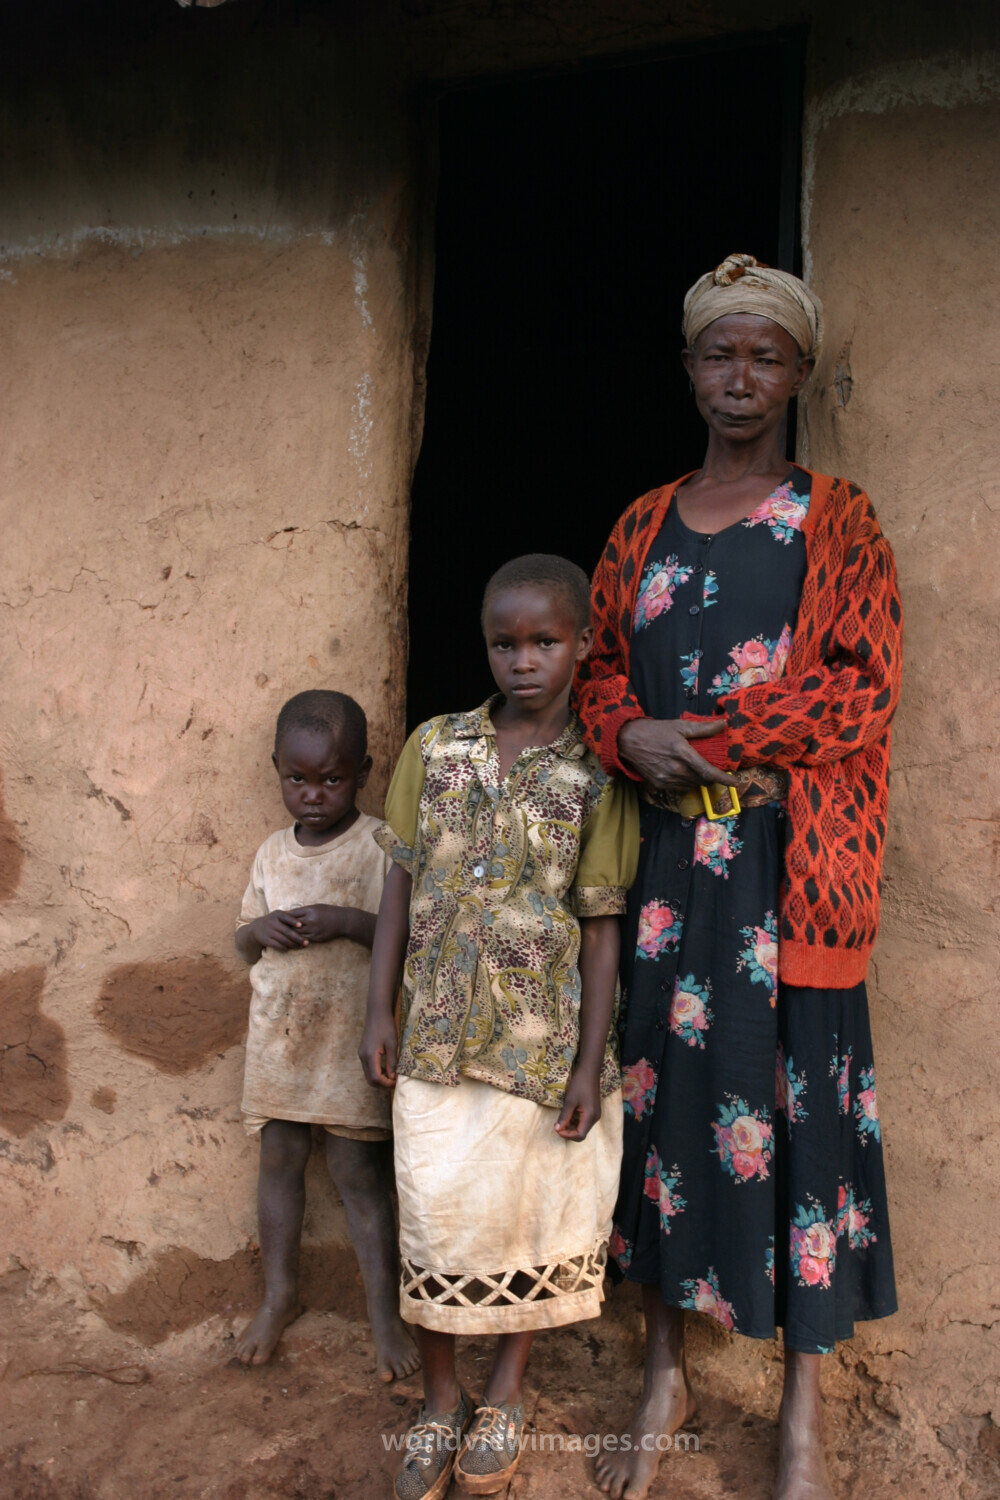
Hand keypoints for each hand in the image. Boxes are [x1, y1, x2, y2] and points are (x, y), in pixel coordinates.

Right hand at [249, 910, 311, 950]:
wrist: (256, 928)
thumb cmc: (273, 921)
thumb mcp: (278, 915)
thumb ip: (290, 917)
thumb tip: (305, 921)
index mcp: (277, 915)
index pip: (286, 917)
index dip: (293, 921)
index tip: (301, 925)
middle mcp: (272, 923)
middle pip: (287, 931)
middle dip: (298, 938)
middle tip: (306, 943)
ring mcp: (269, 932)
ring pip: (283, 940)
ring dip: (293, 944)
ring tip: (300, 946)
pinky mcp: (266, 940)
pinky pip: (277, 945)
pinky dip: (285, 947)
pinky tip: (290, 948)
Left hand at [284, 904, 346, 944]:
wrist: (342, 921)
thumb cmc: (329, 911)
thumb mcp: (317, 907)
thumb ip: (305, 910)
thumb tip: (292, 912)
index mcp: (310, 910)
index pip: (293, 914)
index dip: (285, 916)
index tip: (279, 918)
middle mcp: (311, 920)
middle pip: (293, 924)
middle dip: (285, 926)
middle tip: (277, 928)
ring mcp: (313, 929)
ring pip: (297, 933)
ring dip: (290, 934)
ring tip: (282, 935)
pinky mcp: (316, 937)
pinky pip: (304, 939)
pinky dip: (297, 940)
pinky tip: (293, 940)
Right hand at [359, 1010, 397, 1087]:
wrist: (376, 1012)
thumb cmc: (386, 1026)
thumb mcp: (392, 1044)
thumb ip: (392, 1062)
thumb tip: (392, 1077)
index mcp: (370, 1055)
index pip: (375, 1078)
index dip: (385, 1084)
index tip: (395, 1082)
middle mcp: (363, 1057)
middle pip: (369, 1080)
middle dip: (381, 1084)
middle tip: (393, 1082)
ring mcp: (361, 1054)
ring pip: (368, 1074)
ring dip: (379, 1078)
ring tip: (391, 1075)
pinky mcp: (362, 1052)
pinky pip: (368, 1067)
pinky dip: (376, 1071)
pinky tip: (386, 1068)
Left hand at [555, 1067, 601, 1141]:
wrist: (589, 1071)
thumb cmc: (580, 1084)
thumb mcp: (570, 1101)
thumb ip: (564, 1116)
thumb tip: (557, 1130)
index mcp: (590, 1116)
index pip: (580, 1135)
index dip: (568, 1135)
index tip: (557, 1129)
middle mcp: (595, 1118)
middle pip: (581, 1133)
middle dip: (568, 1132)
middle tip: (557, 1125)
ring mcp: (594, 1114)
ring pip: (581, 1127)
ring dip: (570, 1127)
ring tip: (560, 1120)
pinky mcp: (592, 1111)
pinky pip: (583, 1121)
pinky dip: (574, 1121)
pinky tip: (566, 1115)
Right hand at [618, 717, 737, 791]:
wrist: (629, 741)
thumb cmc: (656, 731)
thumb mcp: (680, 725)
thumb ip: (703, 728)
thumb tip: (723, 724)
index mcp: (683, 753)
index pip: (708, 771)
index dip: (724, 779)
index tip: (736, 782)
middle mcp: (676, 769)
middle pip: (702, 781)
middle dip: (712, 777)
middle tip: (714, 770)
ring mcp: (667, 779)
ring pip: (692, 785)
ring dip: (699, 780)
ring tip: (698, 770)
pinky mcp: (660, 784)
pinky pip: (680, 788)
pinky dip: (687, 783)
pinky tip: (685, 773)